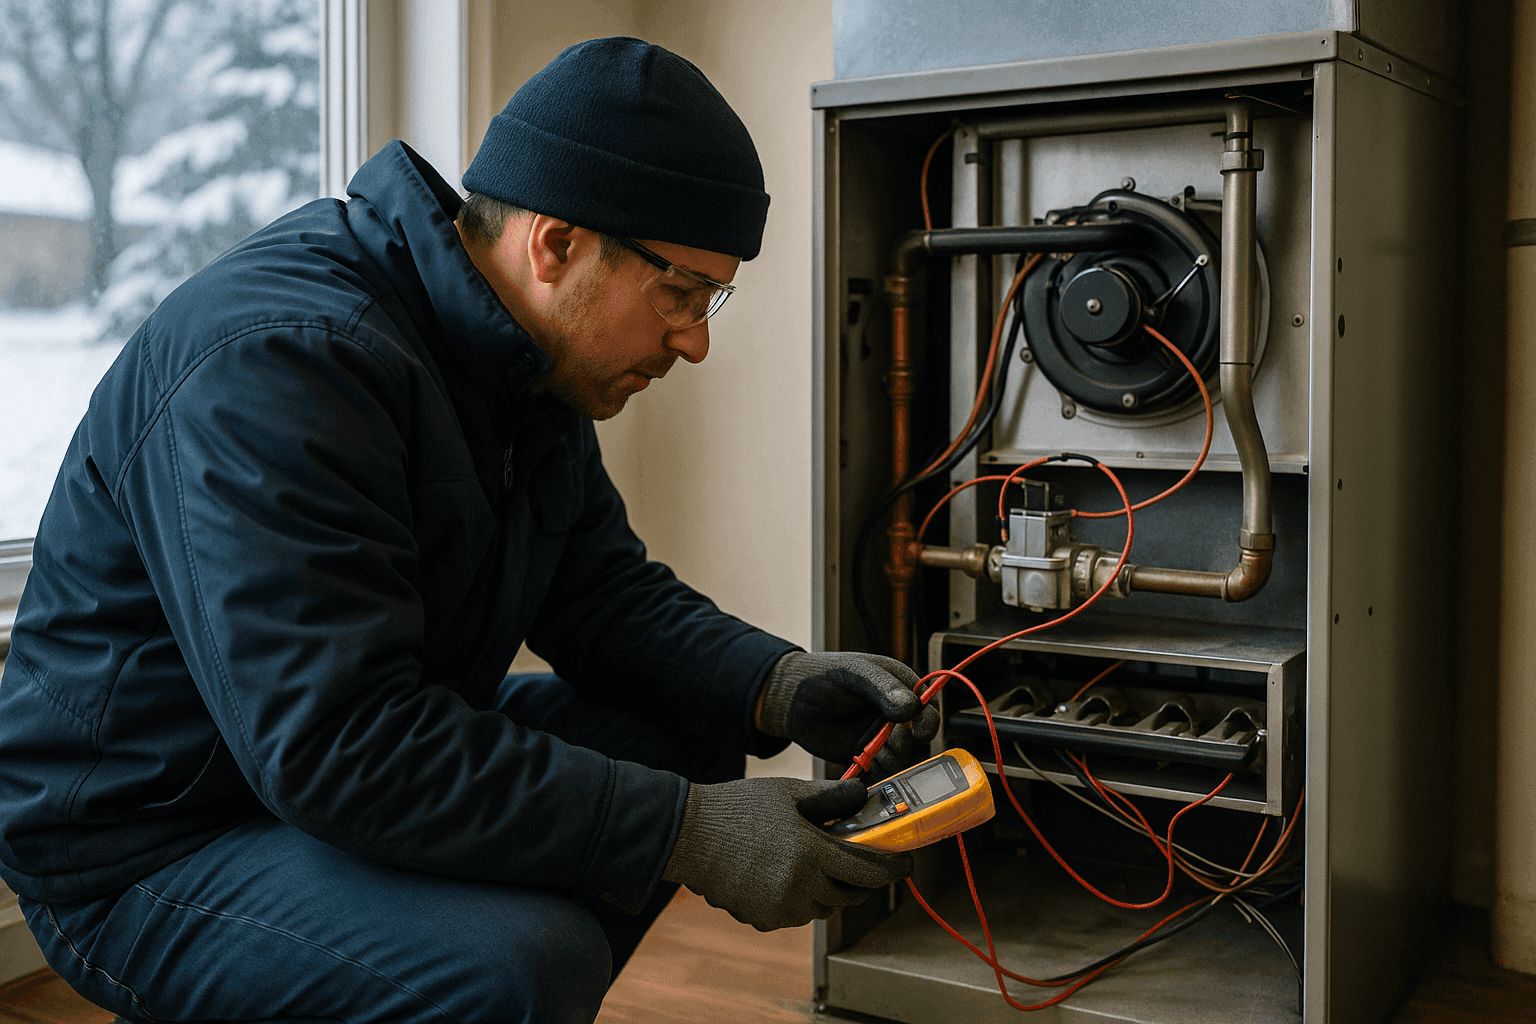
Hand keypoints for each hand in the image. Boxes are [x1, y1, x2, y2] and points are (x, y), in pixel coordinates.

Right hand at [661, 776, 910, 930]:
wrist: (688, 834)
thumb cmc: (738, 808)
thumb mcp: (789, 793)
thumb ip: (831, 797)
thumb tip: (864, 794)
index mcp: (811, 853)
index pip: (869, 871)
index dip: (894, 868)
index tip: (906, 863)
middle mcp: (799, 887)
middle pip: (850, 894)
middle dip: (859, 879)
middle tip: (856, 859)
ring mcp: (780, 908)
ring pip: (823, 907)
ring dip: (828, 890)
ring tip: (812, 863)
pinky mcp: (762, 919)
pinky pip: (795, 914)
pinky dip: (799, 899)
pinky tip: (783, 875)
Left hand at [758, 651, 941, 777]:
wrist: (790, 699)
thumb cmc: (823, 675)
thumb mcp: (855, 672)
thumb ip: (883, 687)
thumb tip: (912, 706)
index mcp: (900, 686)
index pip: (928, 706)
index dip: (928, 721)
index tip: (919, 731)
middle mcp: (896, 714)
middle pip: (920, 737)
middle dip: (910, 743)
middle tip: (892, 742)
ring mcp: (882, 736)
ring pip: (904, 757)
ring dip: (896, 760)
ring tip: (875, 753)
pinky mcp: (868, 756)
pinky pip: (884, 772)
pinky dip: (881, 775)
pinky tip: (868, 768)